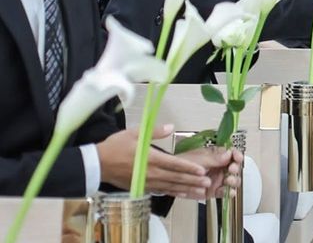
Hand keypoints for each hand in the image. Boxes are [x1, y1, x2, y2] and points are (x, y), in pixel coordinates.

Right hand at [96, 125, 214, 197]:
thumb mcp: (135, 133)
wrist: (97, 164)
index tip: (202, 170)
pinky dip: (172, 192)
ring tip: (199, 192)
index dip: (189, 168)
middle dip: (192, 180)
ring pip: (169, 187)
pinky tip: (181, 194)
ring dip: (185, 189)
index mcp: (151, 159)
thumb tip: (171, 127)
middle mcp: (150, 173)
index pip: (174, 164)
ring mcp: (146, 182)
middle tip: (207, 183)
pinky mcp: (141, 187)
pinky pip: (160, 191)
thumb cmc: (116, 146)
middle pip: (175, 178)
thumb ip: (155, 131)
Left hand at [183, 144, 242, 197]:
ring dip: (234, 181)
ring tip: (228, 181)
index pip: (232, 153)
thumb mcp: (200, 159)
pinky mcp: (214, 191)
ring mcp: (218, 179)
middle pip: (235, 167)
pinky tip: (229, 193)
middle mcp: (220, 167)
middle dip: (236, 168)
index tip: (237, 158)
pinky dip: (228, 193)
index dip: (237, 155)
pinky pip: (224, 192)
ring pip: (232, 180)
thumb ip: (214, 158)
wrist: (172, 180)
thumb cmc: (184, 164)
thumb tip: (228, 154)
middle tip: (231, 170)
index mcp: (218, 155)